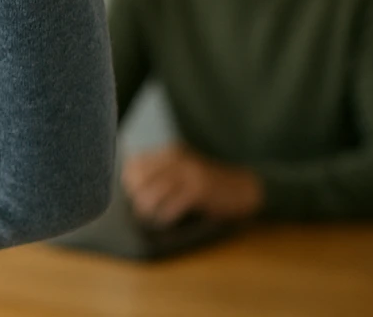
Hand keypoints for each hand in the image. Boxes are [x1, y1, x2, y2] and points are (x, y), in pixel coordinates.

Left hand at [122, 143, 264, 225]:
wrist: (243, 186)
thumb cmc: (208, 181)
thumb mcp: (185, 167)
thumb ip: (162, 171)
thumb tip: (129, 186)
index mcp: (172, 152)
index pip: (136, 163)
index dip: (129, 180)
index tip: (130, 193)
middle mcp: (179, 159)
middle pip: (142, 178)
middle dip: (136, 195)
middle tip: (139, 208)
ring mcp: (190, 174)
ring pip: (154, 192)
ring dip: (147, 208)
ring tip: (147, 217)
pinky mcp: (199, 191)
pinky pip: (173, 205)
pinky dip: (165, 216)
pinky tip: (165, 221)